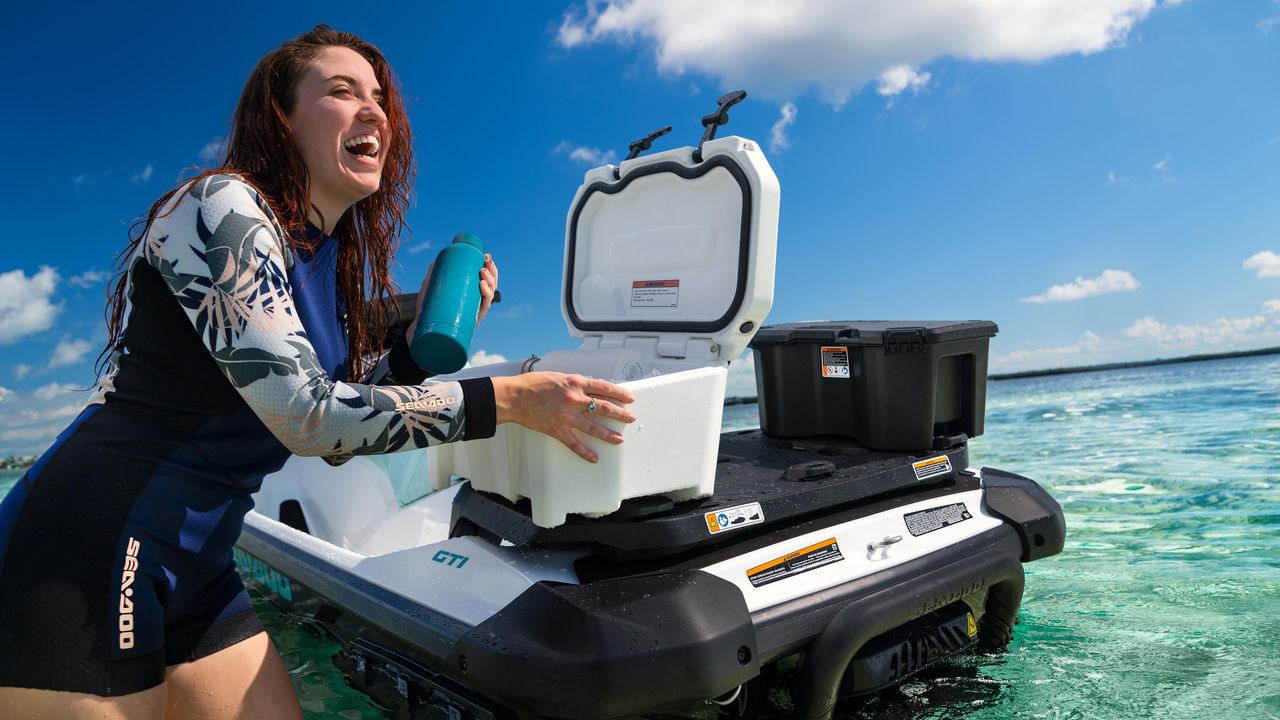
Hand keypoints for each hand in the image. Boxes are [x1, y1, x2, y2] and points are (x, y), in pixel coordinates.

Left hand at [403, 254, 496, 343]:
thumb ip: (434, 272)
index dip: (490, 267)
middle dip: (492, 271)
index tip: (487, 256)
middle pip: (491, 284)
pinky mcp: (473, 319)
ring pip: (490, 294)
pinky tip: (482, 285)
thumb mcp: (431, 286)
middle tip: (486, 262)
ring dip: (491, 280)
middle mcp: (475, 301)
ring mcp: (475, 310)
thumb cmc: (428, 306)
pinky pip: (484, 306)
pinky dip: (486, 295)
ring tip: (483, 271)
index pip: (485, 278)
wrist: (422, 326)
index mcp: (471, 292)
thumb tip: (437, 258)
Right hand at [491, 372, 635, 462]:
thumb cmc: (534, 384)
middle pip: (603, 407)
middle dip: (620, 414)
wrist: (514, 396)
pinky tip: (594, 458)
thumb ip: (576, 384)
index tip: (629, 399)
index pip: (604, 388)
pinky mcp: (556, 430)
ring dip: (608, 434)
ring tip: (619, 439)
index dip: (620, 394)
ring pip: (593, 427)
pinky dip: (585, 452)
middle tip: (631, 418)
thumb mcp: (559, 376)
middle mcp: (573, 399)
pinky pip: (574, 444)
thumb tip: (591, 390)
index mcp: (575, 382)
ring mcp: (566, 416)